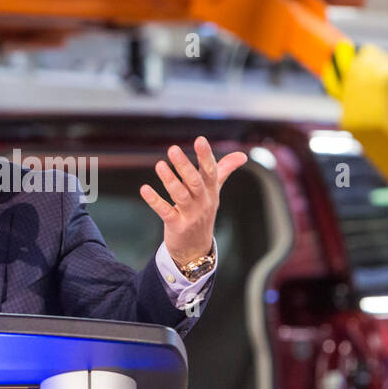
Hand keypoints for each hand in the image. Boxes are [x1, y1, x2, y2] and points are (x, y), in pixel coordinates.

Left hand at [139, 137, 246, 267]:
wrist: (196, 248)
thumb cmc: (202, 213)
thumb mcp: (214, 192)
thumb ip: (224, 171)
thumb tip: (242, 155)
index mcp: (211, 191)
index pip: (210, 171)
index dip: (206, 156)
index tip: (200, 140)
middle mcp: (203, 202)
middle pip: (195, 182)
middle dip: (185, 166)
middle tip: (172, 149)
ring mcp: (191, 215)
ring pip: (181, 195)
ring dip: (170, 180)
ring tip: (159, 165)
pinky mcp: (177, 226)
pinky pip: (166, 211)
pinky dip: (155, 201)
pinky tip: (145, 189)